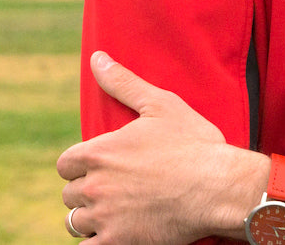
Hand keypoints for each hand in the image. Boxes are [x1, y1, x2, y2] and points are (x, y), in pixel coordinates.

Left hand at [57, 51, 268, 243]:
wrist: (219, 188)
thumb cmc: (193, 144)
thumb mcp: (160, 105)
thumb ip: (123, 82)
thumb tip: (98, 58)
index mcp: (99, 152)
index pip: (65, 165)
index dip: (79, 167)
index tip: (96, 169)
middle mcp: (95, 185)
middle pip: (70, 195)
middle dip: (86, 193)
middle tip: (110, 192)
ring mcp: (105, 217)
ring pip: (76, 223)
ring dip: (89, 219)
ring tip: (110, 215)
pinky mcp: (118, 243)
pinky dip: (96, 243)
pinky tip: (113, 236)